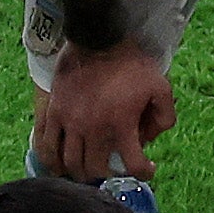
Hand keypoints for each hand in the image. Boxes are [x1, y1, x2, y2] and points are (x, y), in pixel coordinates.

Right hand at [35, 42, 175, 183]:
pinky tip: (60, 163)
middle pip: (96, 170)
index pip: (133, 165)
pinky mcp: (54, 113)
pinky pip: (48, 145)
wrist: (97, 37)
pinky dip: (53, 159)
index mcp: (121, 125)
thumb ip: (165, 116)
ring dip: (81, 172)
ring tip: (88, 169)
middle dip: (107, 174)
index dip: (144, 172)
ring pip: (70, 163)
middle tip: (113, 169)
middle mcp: (94, 129)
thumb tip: (152, 137)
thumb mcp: (160, 86)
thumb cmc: (130, 62)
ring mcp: (70, 122)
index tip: (147, 169)